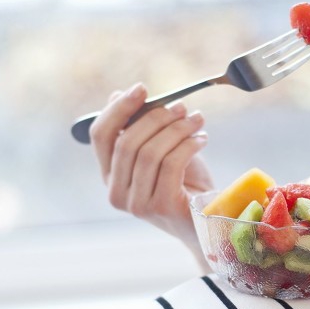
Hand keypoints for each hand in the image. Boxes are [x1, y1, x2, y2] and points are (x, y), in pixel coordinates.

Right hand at [89, 83, 213, 250]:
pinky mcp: (161, 207)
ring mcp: (136, 204)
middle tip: (182, 106)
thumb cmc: (184, 183)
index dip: (118, 108)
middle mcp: (116, 193)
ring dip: (177, 129)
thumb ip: (140, 126)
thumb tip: (116, 95)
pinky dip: (188, 145)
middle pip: (125, 142)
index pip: (100, 136)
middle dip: (155, 117)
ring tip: (197, 121)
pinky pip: (170, 164)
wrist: (209, 220)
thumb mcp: (160, 149)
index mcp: (110, 176)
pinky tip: (202, 139)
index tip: (141, 88)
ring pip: (149, 152)